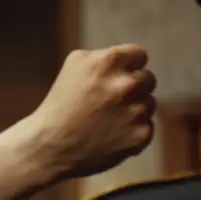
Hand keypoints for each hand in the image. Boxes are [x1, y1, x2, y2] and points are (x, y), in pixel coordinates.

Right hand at [27, 44, 156, 181]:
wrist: (51, 145)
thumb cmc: (60, 103)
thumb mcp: (73, 65)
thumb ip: (102, 57)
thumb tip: (127, 60)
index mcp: (109, 62)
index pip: (139, 54)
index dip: (129, 64)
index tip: (118, 75)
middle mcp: (127, 83)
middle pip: (148, 78)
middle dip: (133, 86)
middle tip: (111, 99)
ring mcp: (137, 110)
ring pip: (149, 103)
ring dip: (134, 109)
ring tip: (108, 118)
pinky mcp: (141, 134)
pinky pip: (147, 126)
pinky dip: (133, 130)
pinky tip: (112, 134)